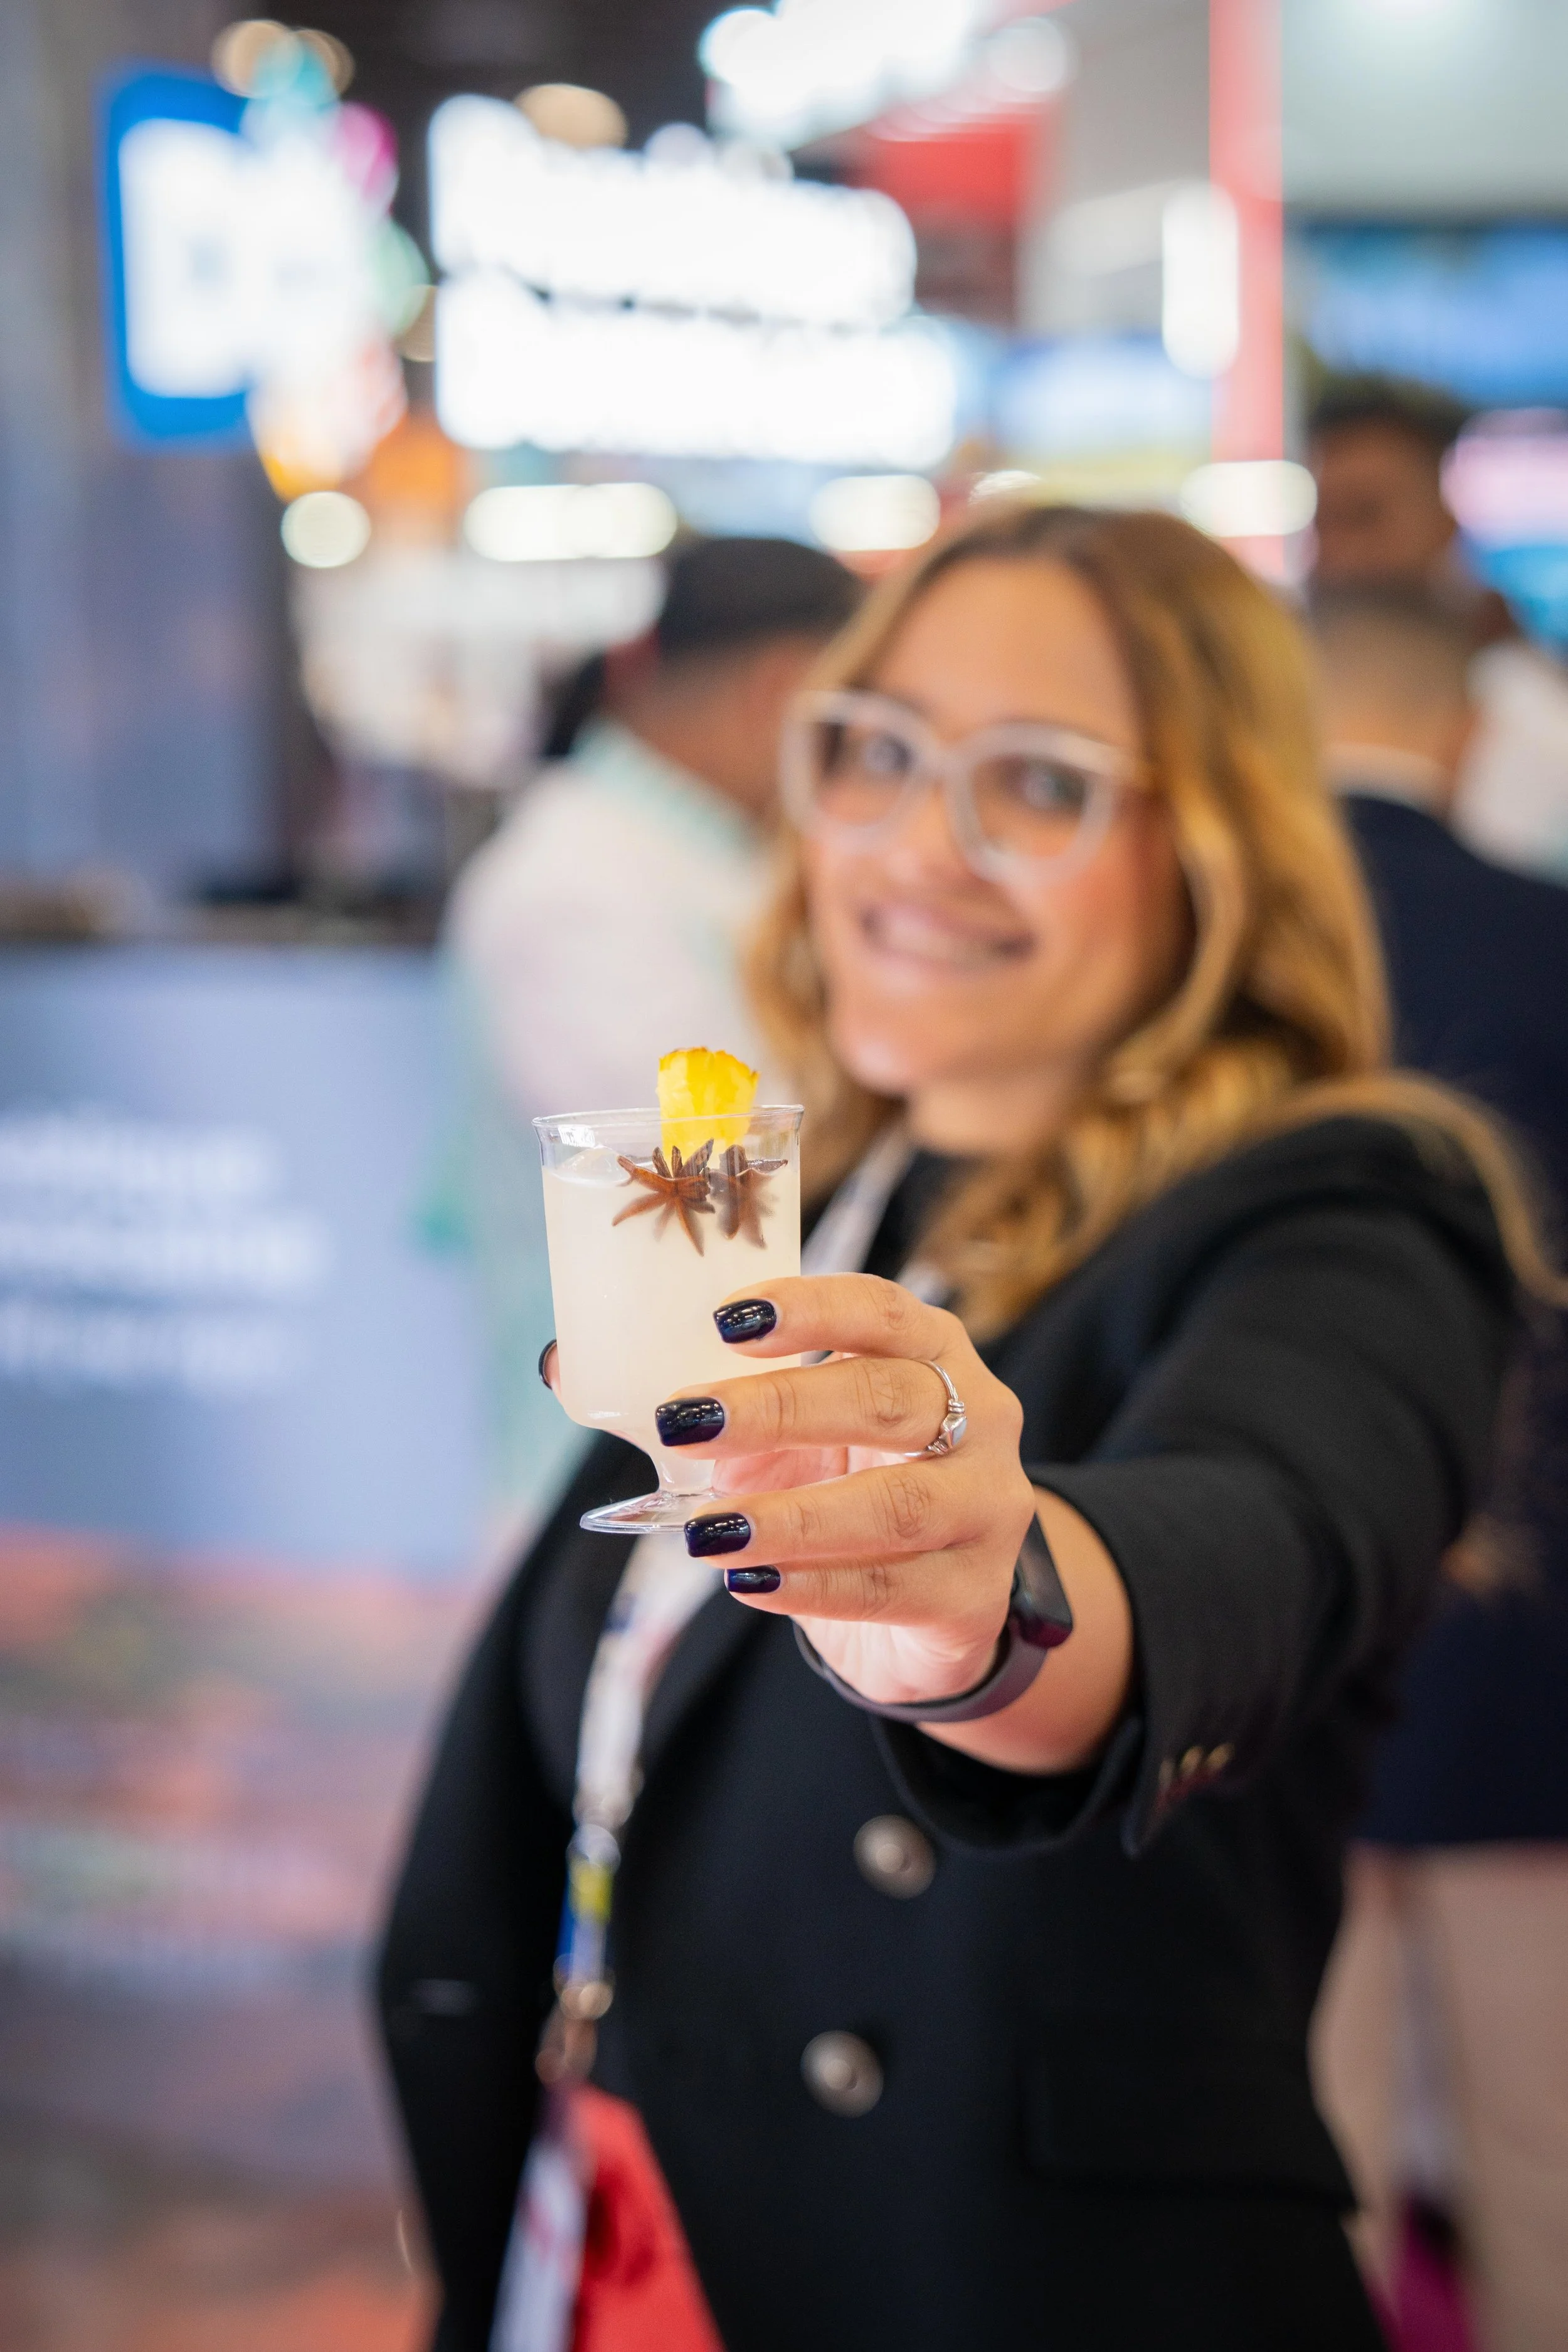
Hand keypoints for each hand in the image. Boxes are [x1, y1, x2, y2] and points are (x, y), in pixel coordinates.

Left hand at [661, 1274, 1038, 1709]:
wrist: (930, 1611)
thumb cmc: (844, 1492)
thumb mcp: (785, 1442)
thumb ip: (705, 1409)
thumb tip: (563, 1367)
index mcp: (932, 1354)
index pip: (882, 1310)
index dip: (809, 1307)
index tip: (725, 1319)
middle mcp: (979, 1419)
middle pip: (886, 1398)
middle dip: (779, 1407)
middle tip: (683, 1420)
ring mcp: (988, 1509)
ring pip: (897, 1505)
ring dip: (791, 1515)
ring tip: (706, 1532)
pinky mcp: (975, 1597)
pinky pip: (894, 1589)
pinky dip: (814, 1587)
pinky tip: (748, 1584)